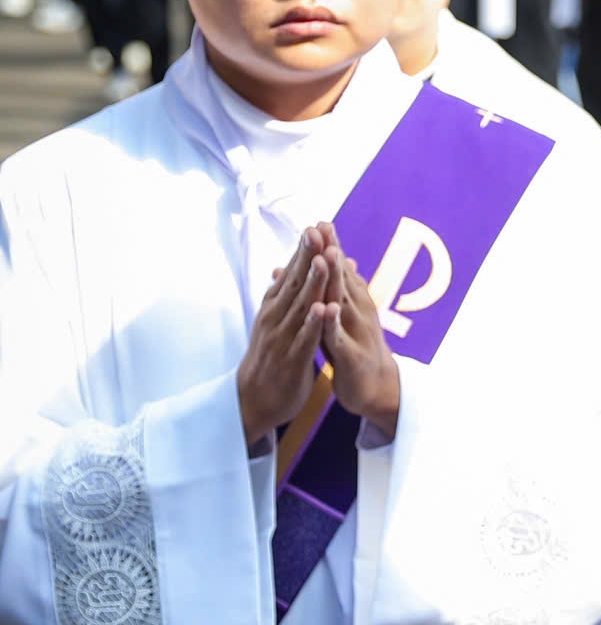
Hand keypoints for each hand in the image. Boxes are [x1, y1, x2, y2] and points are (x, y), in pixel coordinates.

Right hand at [235, 227, 331, 445]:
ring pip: (300, 306)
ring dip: (312, 283)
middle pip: (294, 282)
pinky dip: (313, 323)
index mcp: (275, 308)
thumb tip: (290, 269)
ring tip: (322, 259)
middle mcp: (276, 318)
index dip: (303, 251)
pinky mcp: (292, 360)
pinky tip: (322, 307)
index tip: (315, 225)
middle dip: (307, 256)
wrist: (254, 399)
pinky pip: (304, 339)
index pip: (291, 274)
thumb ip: (287, 296)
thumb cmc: (271, 357)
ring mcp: (283, 338)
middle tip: (316, 229)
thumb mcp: (277, 321)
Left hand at [313, 222, 401, 428]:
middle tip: (323, 227)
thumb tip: (332, 261)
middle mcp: (358, 312)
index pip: (341, 270)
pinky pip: (339, 337)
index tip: (320, 221)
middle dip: (332, 252)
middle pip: (343, 278)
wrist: (375, 389)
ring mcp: (357, 332)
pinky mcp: (351, 356)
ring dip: (334, 279)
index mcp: (353, 303)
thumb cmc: (355, 349)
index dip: (331, 246)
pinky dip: (332, 322)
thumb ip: (337, 288)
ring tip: (326, 257)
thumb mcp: (345, 315)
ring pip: (342, 302)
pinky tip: (325, 310)